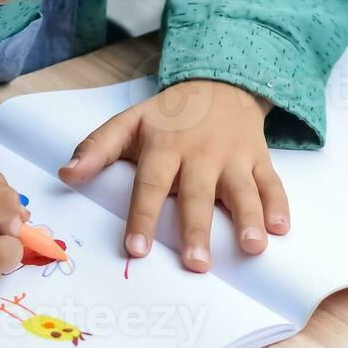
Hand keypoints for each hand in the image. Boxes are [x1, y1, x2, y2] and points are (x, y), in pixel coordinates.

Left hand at [59, 80, 289, 270]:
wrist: (220, 82)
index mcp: (165, 147)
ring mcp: (234, 156)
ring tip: (253, 247)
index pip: (151, 185)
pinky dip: (279, 205)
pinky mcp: (259, 158)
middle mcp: (201, 153)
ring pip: (242, 190)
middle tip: (196, 265)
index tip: (136, 250)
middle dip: (197, 230)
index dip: (142, 218)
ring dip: (249, 219)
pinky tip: (281, 229)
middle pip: (198, 195)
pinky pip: (272, 183)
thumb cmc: (169, 116)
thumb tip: (66, 174)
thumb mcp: (129, 123)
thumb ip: (97, 148)